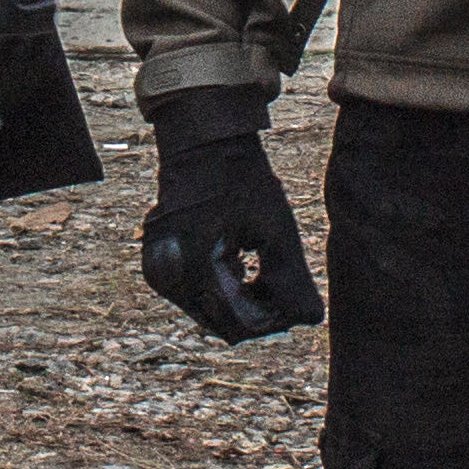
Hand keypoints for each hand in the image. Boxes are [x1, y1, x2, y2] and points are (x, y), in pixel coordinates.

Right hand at [137, 87, 321, 340]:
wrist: (201, 144)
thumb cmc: (241, 180)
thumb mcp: (276, 228)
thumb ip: (293, 279)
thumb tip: (311, 321)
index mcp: (193, 268)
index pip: (242, 324)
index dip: (277, 318)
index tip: (297, 295)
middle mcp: (167, 279)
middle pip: (226, 324)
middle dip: (259, 311)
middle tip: (283, 280)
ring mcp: (159, 275)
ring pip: (212, 314)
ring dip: (242, 302)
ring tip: (262, 266)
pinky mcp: (158, 268)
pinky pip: (198, 297)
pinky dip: (223, 290)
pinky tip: (240, 263)